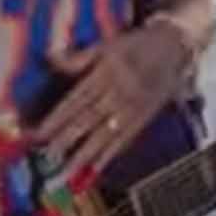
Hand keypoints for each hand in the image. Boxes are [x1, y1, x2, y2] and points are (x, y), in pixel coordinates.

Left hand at [34, 18, 196, 190]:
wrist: (176, 46)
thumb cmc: (135, 44)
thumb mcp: (106, 44)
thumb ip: (78, 57)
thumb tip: (50, 58)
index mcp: (106, 72)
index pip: (77, 99)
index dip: (57, 117)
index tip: (39, 133)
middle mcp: (118, 92)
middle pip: (88, 119)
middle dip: (67, 140)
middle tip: (47, 158)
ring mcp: (132, 108)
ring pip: (105, 134)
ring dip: (85, 154)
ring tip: (67, 171)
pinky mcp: (145, 118)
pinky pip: (126, 139)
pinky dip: (110, 155)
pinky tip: (96, 169)